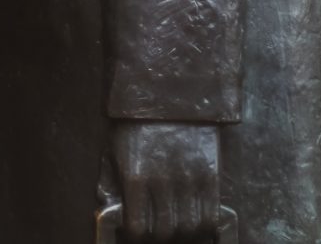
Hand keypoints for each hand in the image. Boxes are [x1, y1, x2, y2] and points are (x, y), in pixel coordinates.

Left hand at [112, 120, 221, 242]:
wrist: (168, 91)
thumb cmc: (137, 119)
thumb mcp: (114, 148)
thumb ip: (111, 182)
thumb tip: (109, 210)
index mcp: (135, 176)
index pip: (137, 228)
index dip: (136, 233)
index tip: (136, 228)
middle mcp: (163, 181)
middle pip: (166, 231)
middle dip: (159, 234)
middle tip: (157, 226)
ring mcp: (189, 177)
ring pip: (190, 226)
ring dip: (183, 230)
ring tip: (177, 221)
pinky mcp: (210, 172)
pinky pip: (211, 213)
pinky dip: (204, 223)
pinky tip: (195, 215)